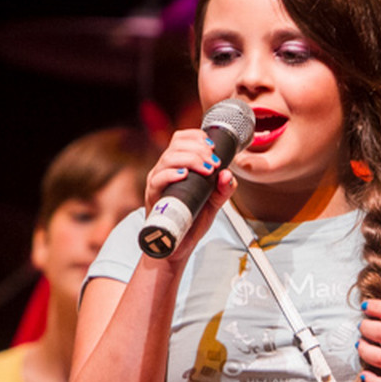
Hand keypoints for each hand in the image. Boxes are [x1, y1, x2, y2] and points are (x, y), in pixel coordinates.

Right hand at [145, 128, 236, 257]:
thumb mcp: (214, 202)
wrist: (179, 245)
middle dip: (199, 149)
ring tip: (207, 169)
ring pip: (168, 158)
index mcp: (177, 165)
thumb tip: (228, 174)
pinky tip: (184, 175)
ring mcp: (157, 182)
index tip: (213, 147)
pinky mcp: (152, 196)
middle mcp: (165, 170)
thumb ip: (224, 188)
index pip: (181, 139)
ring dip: (191, 159)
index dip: (196, 136)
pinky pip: (157, 179)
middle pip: (176, 145)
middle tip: (214, 162)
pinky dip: (171, 174)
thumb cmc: (192, 221)